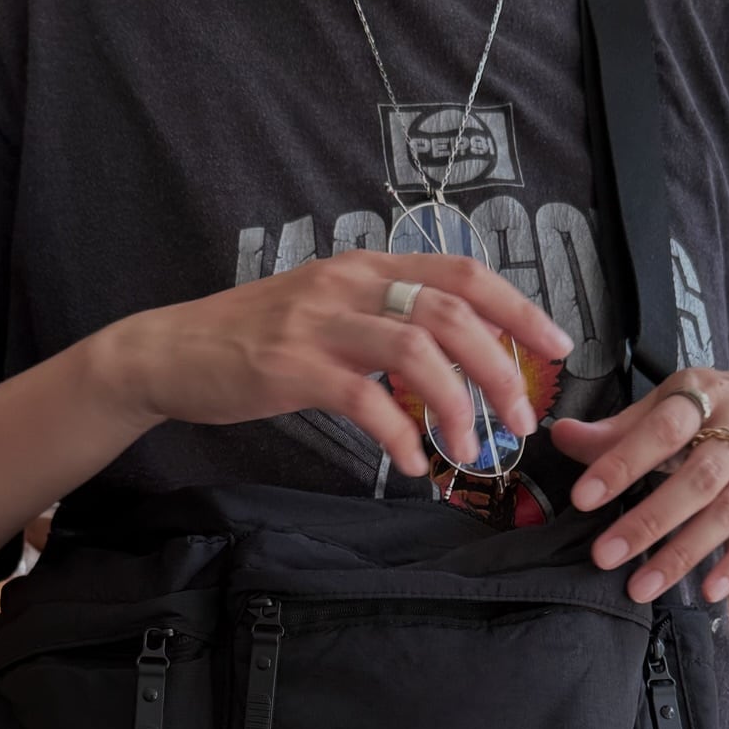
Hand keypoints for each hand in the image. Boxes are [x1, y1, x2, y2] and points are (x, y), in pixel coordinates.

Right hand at [103, 251, 573, 476]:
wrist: (170, 352)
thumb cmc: (255, 340)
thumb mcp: (328, 311)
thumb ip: (385, 321)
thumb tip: (452, 356)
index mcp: (367, 266)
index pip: (462, 273)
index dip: (518, 308)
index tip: (558, 345)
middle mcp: (349, 281)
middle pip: (452, 312)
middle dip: (501, 368)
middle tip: (521, 418)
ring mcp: (319, 322)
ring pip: (417, 349)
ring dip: (458, 403)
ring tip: (472, 447)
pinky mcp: (291, 366)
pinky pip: (365, 399)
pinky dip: (399, 433)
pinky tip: (414, 462)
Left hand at [549, 369, 728, 604]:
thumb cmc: (711, 409)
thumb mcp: (667, 403)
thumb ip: (616, 429)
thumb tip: (560, 436)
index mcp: (702, 396)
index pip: (660, 430)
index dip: (622, 463)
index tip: (583, 498)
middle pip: (695, 480)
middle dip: (648, 522)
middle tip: (604, 556)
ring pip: (724, 513)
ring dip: (681, 554)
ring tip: (640, 588)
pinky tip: (709, 592)